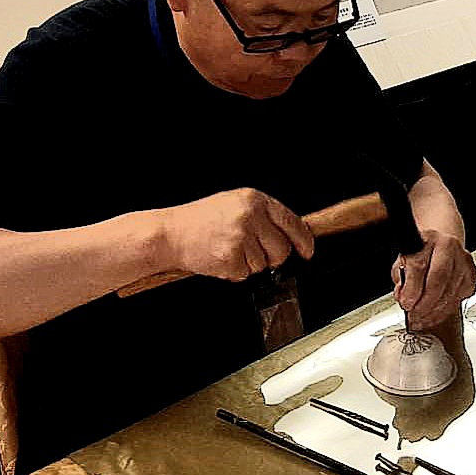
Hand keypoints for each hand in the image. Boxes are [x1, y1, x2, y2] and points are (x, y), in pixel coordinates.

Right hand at [161, 189, 313, 282]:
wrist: (168, 233)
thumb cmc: (198, 221)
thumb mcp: (233, 205)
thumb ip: (262, 216)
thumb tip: (290, 234)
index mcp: (254, 199)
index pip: (292, 222)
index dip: (303, 240)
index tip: (307, 251)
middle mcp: (250, 215)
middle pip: (282, 250)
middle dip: (271, 258)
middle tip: (250, 252)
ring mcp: (241, 237)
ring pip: (263, 265)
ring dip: (248, 265)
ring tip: (226, 249)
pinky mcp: (231, 258)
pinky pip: (245, 275)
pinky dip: (233, 272)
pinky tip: (219, 258)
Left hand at [390, 229, 475, 329]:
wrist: (439, 245)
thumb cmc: (420, 254)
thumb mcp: (403, 262)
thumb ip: (400, 280)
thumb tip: (404, 298)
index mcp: (426, 239)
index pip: (419, 266)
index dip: (411, 290)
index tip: (406, 304)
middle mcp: (448, 246)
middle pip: (439, 280)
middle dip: (425, 303)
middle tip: (415, 315)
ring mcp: (463, 260)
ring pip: (451, 292)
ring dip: (435, 311)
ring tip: (423, 318)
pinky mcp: (472, 273)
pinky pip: (461, 297)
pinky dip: (447, 309)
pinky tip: (437, 312)